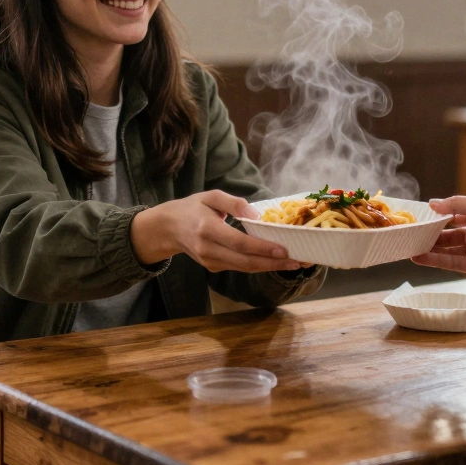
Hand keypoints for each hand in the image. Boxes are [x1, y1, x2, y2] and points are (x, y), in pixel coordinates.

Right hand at [130, 191, 303, 272]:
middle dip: (274, 263)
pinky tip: (275, 261)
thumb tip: (257, 215)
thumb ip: (234, 204)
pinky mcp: (213, 267)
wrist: (167, 229)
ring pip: (244, 268)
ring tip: (294, 262)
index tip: (284, 249)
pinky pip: (239, 267)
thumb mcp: (210, 196)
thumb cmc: (191, 208)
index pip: (240, 243)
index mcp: (207, 229)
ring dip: (270, 267)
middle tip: (299, 261)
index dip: (263, 248)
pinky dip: (259, 265)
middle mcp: (208, 249)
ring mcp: (210, 262)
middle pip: (246, 262)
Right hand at [411, 196, 465, 277]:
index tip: (417, 217)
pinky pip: (452, 263)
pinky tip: (419, 257)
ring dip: (428, 248)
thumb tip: (432, 203)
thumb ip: (455, 205)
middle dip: (428, 234)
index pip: (451, 215)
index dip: (435, 217)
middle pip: (446, 234)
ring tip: (408, 247)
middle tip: (408, 234)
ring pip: (446, 250)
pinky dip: (435, 261)